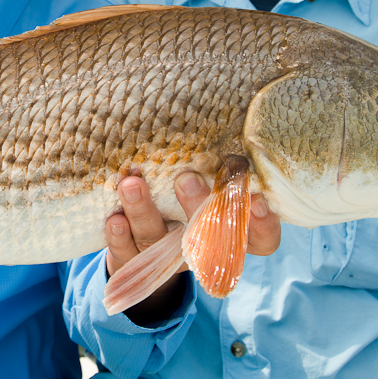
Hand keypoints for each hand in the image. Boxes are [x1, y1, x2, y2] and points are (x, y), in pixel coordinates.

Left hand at [103, 172, 280, 320]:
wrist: (147, 248)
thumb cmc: (189, 198)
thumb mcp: (212, 181)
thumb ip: (218, 165)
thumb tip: (215, 115)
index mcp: (232, 235)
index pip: (261, 239)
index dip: (262, 224)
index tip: (256, 198)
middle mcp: (202, 249)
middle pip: (206, 238)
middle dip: (196, 207)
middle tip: (186, 178)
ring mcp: (167, 259)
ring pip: (157, 240)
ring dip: (144, 212)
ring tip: (132, 184)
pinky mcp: (135, 262)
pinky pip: (127, 254)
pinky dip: (120, 237)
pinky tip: (115, 219)